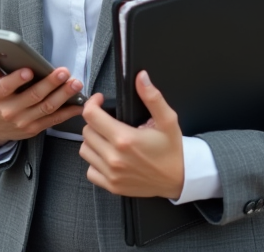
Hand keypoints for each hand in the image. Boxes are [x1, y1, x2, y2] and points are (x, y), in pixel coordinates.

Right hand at [0, 48, 84, 146]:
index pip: (6, 87)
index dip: (17, 79)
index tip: (29, 71)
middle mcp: (10, 110)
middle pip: (33, 96)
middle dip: (50, 84)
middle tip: (64, 72)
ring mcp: (24, 121)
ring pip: (47, 108)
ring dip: (63, 96)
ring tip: (76, 84)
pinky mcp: (35, 128)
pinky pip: (54, 120)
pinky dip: (68, 112)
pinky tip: (79, 103)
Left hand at [79, 71, 183, 198]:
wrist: (178, 179)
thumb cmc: (172, 149)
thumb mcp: (167, 120)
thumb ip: (152, 97)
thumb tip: (141, 77)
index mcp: (125, 139)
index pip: (91, 115)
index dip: (92, 103)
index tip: (99, 101)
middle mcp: (114, 157)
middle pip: (86, 131)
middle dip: (94, 122)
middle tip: (108, 121)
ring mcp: (111, 174)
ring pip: (85, 150)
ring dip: (93, 141)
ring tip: (107, 138)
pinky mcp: (111, 186)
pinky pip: (90, 170)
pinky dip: (95, 162)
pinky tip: (107, 156)